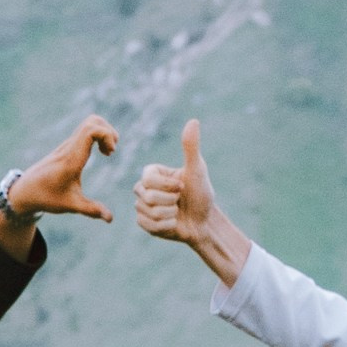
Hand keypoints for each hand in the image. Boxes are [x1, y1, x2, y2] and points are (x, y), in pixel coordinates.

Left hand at [0, 116, 121, 255]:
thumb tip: (111, 219)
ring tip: (108, 151)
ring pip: (89, 123)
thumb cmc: (47, 197)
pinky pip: (85, 130)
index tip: (110, 153)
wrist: (25, 191)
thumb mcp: (70, 205)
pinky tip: (100, 152)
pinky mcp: (67, 146)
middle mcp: (69, 147)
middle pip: (92, 121)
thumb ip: (91, 210)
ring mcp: (67, 145)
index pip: (90, 131)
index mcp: (71, 159)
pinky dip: (98, 135)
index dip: (106, 135)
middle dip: (109, 131)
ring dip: (104, 132)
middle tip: (111, 150)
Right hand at [134, 118, 251, 288]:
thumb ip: (191, 147)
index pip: (148, 178)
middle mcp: (144, 187)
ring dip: (170, 214)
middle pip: (147, 196)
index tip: (182, 187)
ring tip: (177, 212)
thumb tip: (193, 121)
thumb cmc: (202, 194)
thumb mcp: (197, 170)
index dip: (167, 185)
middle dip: (170, 201)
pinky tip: (173, 223)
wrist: (204, 222)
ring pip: (148, 212)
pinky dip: (166, 226)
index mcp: (152, 173)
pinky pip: (149, 225)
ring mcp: (142, 206)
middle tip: (180, 201)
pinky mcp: (144, 223)